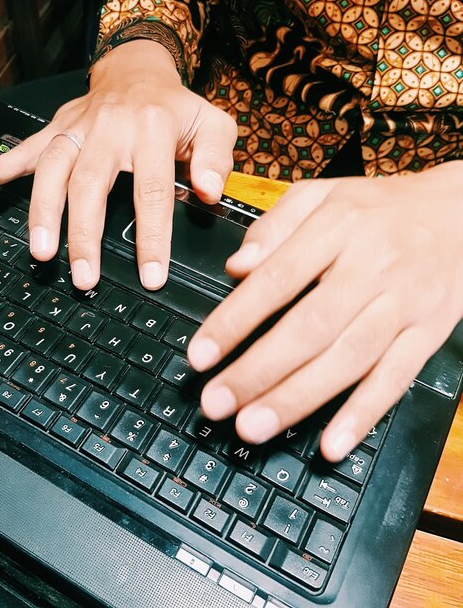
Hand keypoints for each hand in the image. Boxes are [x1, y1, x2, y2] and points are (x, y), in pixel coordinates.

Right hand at [0, 40, 236, 290]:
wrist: (137, 69)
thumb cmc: (176, 108)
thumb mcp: (212, 124)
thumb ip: (216, 158)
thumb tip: (207, 193)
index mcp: (151, 129)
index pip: (150, 191)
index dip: (150, 238)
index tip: (150, 277)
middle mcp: (107, 129)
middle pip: (89, 185)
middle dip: (83, 234)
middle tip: (82, 276)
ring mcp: (75, 130)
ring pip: (50, 172)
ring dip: (41, 213)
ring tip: (39, 253)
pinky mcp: (54, 132)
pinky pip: (20, 151)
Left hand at [187, 162, 462, 461]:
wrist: (460, 212)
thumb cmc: (377, 208)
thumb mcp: (321, 195)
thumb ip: (274, 226)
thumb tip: (236, 267)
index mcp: (338, 227)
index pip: (277, 278)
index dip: (235, 320)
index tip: (201, 355)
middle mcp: (373, 267)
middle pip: (311, 327)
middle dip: (258, 371)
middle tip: (216, 404)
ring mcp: (405, 304)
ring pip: (348, 359)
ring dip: (298, 398)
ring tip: (252, 426)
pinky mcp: (429, 334)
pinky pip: (397, 378)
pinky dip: (364, 414)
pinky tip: (331, 443)